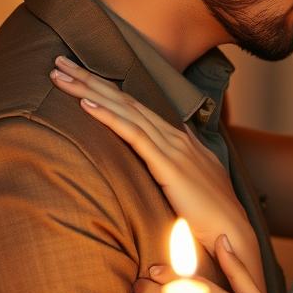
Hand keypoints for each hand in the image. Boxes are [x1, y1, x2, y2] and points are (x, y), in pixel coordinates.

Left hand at [50, 56, 258, 271]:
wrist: (233, 231)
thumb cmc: (211, 217)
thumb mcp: (190, 185)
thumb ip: (175, 170)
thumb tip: (159, 168)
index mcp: (178, 140)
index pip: (135, 106)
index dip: (107, 88)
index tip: (79, 74)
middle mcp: (174, 136)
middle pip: (125, 100)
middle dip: (90, 78)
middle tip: (59, 61)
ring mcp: (172, 148)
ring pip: (124, 109)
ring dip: (90, 89)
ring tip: (60, 74)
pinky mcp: (167, 164)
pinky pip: (132, 134)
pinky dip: (107, 116)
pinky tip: (85, 103)